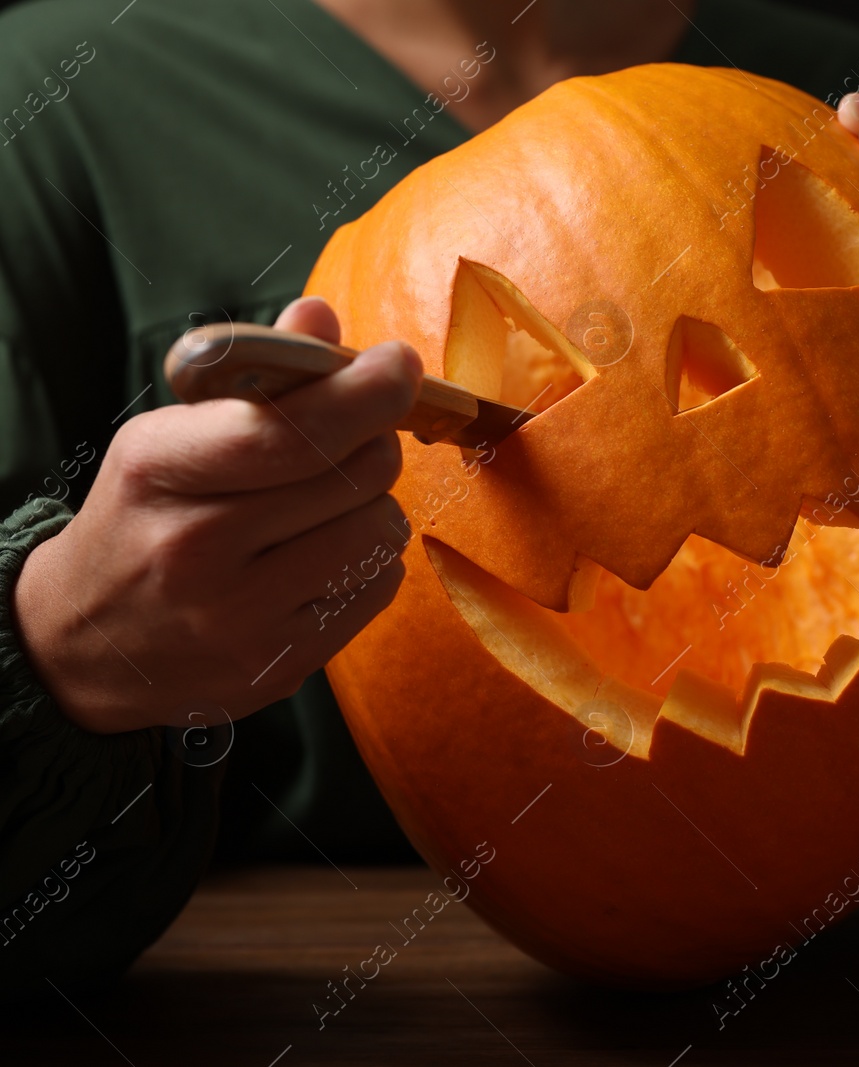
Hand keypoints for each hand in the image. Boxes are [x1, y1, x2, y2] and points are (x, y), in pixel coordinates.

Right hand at [12, 298, 422, 733]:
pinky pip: (379, 586)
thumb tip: (319, 318)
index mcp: (159, 470)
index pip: (290, 431)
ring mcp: (239, 617)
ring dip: (374, 505)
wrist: (83, 644)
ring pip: (380, 530)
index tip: (398, 365)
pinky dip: (370, 560)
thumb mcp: (171, 437)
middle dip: (373, 441)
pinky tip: (323, 557)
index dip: (363, 394)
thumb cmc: (144, 519)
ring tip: (328, 506)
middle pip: (357, 473)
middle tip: (354, 438)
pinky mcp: (279, 663)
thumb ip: (251, 377)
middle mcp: (195, 548)